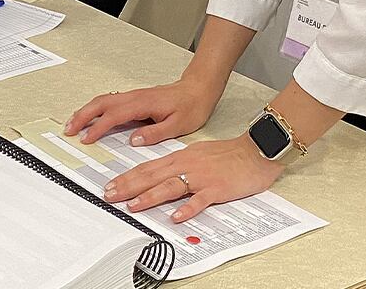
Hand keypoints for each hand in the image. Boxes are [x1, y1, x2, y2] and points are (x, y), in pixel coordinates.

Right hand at [65, 78, 221, 146]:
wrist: (198, 89)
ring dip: (85, 111)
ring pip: (102, 100)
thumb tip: (134, 141)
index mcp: (143, 104)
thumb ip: (155, 133)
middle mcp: (134, 97)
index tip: (87, 138)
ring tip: (73, 124)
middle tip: (69, 130)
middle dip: (82, 116)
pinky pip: (109, 101)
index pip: (113, 115)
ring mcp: (133, 96)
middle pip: (100, 103)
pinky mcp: (134, 98)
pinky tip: (91, 116)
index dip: (98, 127)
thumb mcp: (178, 124)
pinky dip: (95, 108)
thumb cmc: (191, 106)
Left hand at [101, 134, 283, 221]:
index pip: (148, 167)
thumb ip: (178, 163)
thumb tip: (160, 173)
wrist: (256, 150)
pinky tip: (175, 216)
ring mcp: (201, 177)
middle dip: (128, 186)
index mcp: (180, 157)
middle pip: (152, 176)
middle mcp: (186, 165)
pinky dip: (187, 208)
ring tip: (133, 206)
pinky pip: (199, 200)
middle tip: (110, 195)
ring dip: (149, 197)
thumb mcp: (197, 153)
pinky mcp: (217, 188)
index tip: (110, 184)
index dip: (127, 177)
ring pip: (170, 186)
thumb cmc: (228, 153)